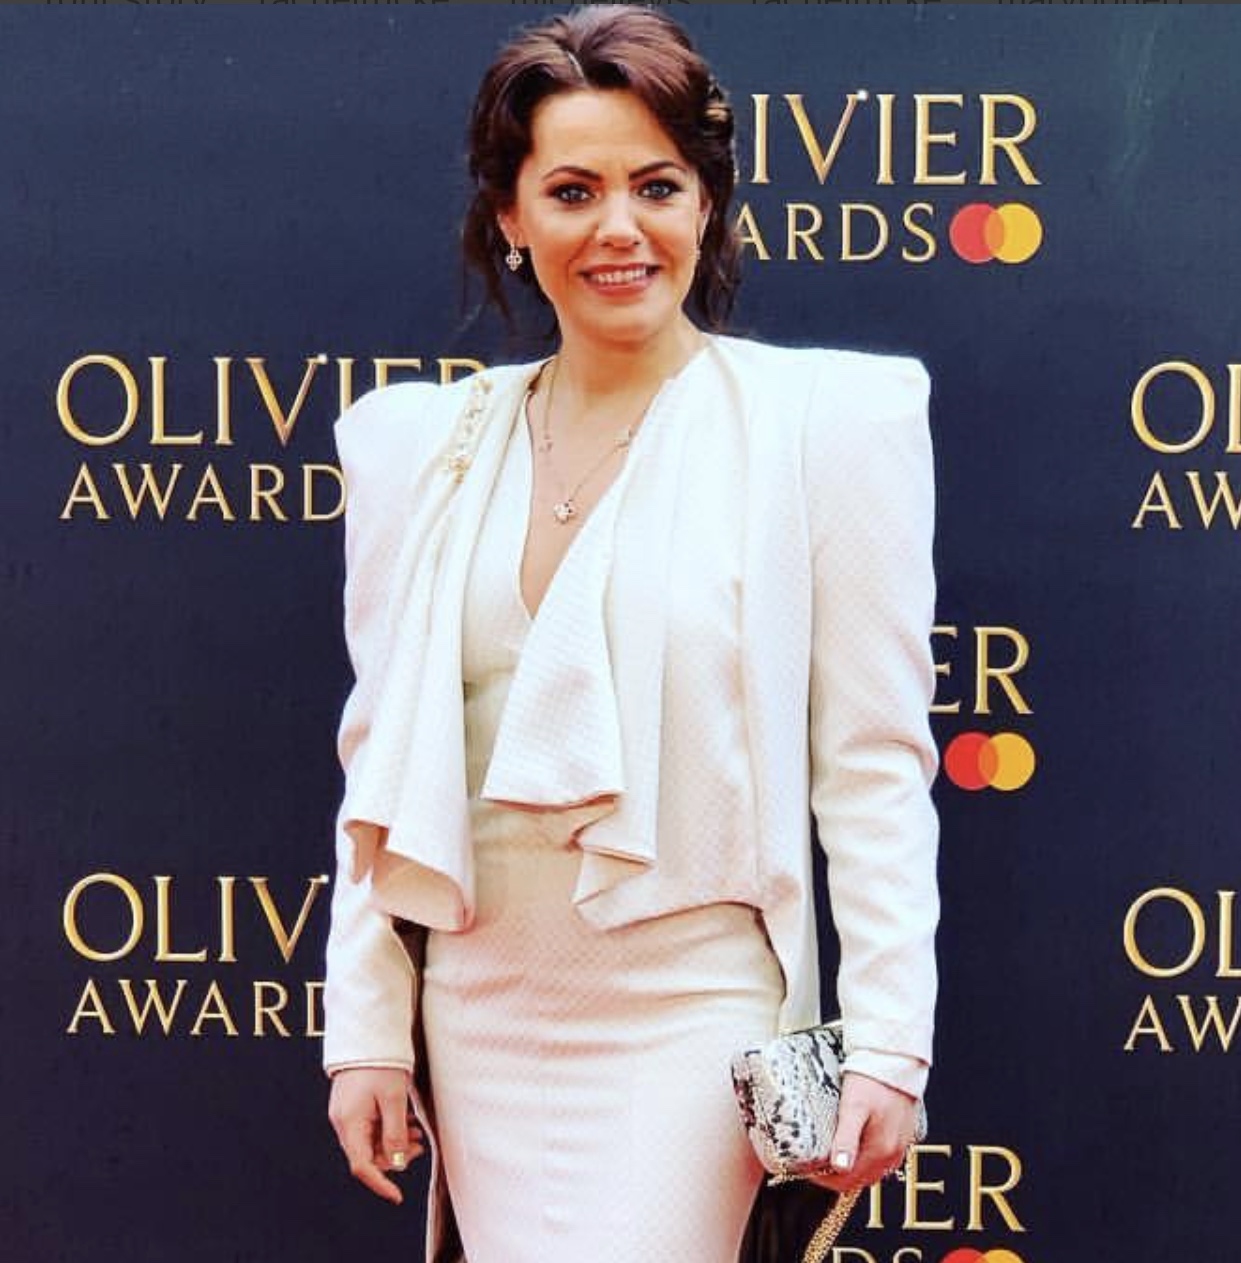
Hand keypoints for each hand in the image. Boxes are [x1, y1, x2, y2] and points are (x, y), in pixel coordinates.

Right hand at [328, 1066, 423, 1203]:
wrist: (367, 1034)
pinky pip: (370, 1127)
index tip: (397, 1196)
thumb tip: (397, 1163)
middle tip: (420, 1145)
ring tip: (417, 1131)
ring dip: (394, 1141)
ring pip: (371, 1141)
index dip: (380, 1183)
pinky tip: (406, 1121)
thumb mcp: (393, 1099)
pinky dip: (389, 1129)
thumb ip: (395, 1133)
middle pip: (368, 1155)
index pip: (362, 1166)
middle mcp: (344, 1122)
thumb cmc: (380, 1064)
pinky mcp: (353, 1105)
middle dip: (394, 1156)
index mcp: (349, 1123)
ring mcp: (347, 1114)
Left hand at [808, 1071, 917, 1192]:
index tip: (807, 1170)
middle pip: (860, 1179)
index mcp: (881, 1150)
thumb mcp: (853, 1107)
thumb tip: (840, 1167)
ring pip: (871, 1170)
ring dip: (851, 1169)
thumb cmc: (873, 1079)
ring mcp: (899, 1146)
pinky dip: (864, 1159)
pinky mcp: (901, 1136)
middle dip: (836, 1177)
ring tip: (830, 1156)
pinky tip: (853, 1147)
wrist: (895, 1059)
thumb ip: (847, 1139)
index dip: (825, 1179)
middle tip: (815, 1164)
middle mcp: (893, 1154)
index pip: (849, 1182)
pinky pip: (881, 1158)